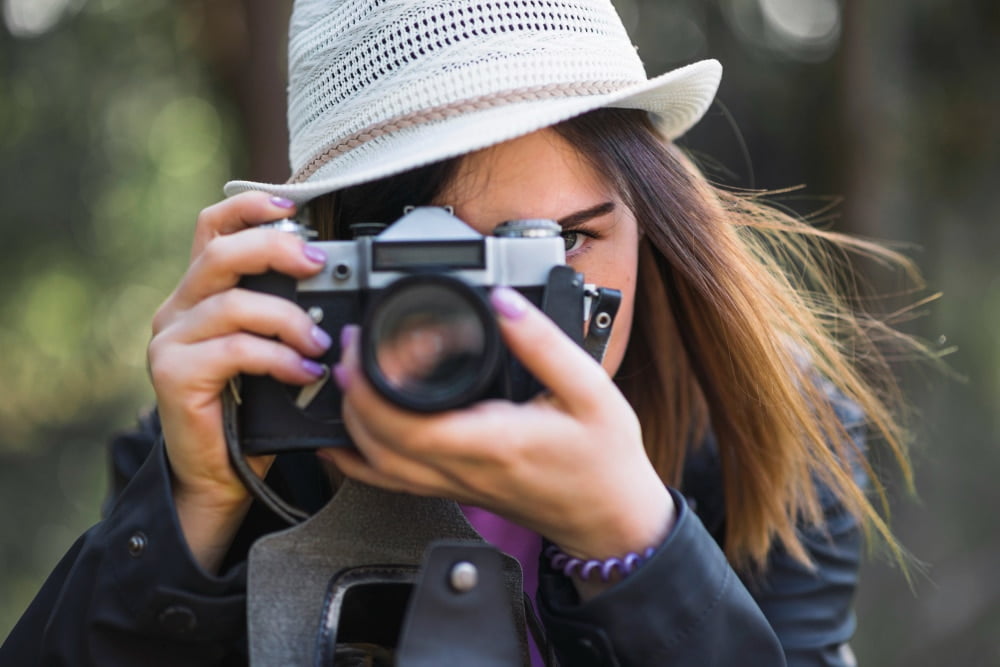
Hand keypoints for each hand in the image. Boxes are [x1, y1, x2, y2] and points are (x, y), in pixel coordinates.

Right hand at [147, 192, 330, 570]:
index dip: (248, 206)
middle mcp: (178, 307)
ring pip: (234, 303)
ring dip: (288, 319)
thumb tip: (342, 295)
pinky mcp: (172, 372)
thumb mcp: (271, 351)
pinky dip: (278, 358)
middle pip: (222, 252)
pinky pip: (234, 349)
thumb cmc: (251, 410)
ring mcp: (170, 339)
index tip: (289, 204)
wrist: (219, 473)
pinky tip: (304, 372)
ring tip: (320, 344)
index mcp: (201, 292)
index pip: (212, 228)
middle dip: (276, 248)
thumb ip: (287, 316)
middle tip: (318, 264)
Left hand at [321, 286, 675, 565]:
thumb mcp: (590, 390)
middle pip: (377, 443)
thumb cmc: (604, 460)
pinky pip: (391, 481)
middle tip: (354, 345)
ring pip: (376, 465)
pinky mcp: (454, 490)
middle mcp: (464, 470)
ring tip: (350, 375)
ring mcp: (454, 485)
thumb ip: (544, 344)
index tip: (368, 341)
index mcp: (493, 442)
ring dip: (351, 420)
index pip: (408, 423)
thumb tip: (504, 302)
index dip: (372, 384)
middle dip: (351, 392)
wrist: (611, 518)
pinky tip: (346, 436)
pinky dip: (359, 457)